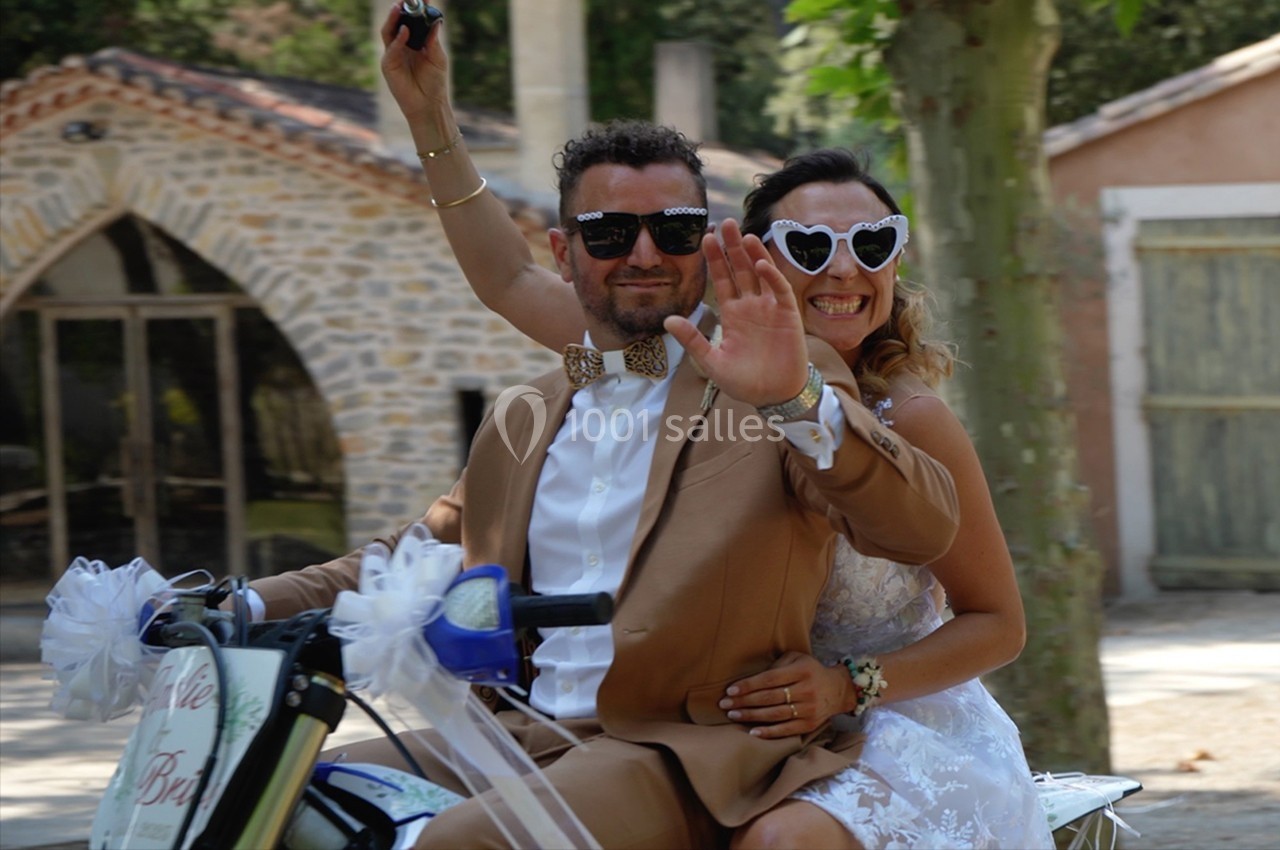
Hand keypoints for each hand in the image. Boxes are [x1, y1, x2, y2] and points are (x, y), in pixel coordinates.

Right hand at [379, 2, 448, 126]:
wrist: (428, 105)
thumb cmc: (434, 83)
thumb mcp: (438, 58)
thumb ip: (433, 39)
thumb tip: (436, 20)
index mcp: (415, 42)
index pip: (413, 21)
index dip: (417, 9)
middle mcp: (402, 45)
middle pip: (398, 22)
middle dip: (401, 9)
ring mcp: (394, 54)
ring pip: (389, 31)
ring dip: (393, 18)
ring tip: (399, 7)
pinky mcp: (388, 65)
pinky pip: (391, 49)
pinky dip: (398, 39)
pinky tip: (405, 31)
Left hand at [664, 219, 808, 407]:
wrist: (774, 396)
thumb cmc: (744, 382)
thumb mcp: (712, 361)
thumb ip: (692, 339)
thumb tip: (668, 319)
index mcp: (732, 313)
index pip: (721, 279)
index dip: (714, 259)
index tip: (704, 238)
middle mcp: (751, 305)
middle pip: (740, 269)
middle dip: (732, 247)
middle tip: (725, 223)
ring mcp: (770, 308)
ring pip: (760, 273)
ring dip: (753, 253)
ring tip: (743, 234)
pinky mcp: (788, 315)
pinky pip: (779, 290)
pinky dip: (771, 276)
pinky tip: (760, 262)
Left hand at [718, 651, 852, 738]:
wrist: (839, 690)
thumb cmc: (810, 671)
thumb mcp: (797, 659)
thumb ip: (777, 665)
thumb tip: (751, 677)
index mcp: (801, 671)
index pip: (770, 679)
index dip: (749, 685)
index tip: (731, 690)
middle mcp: (806, 690)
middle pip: (769, 698)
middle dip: (744, 701)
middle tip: (725, 703)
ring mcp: (809, 709)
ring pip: (775, 714)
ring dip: (751, 716)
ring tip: (733, 714)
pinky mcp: (810, 724)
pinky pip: (786, 730)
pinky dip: (769, 732)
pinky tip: (753, 732)